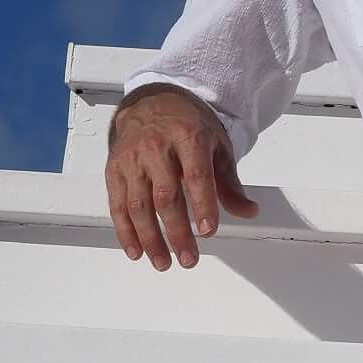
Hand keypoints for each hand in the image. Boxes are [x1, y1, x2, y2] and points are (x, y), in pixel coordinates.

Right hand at [105, 86, 259, 268]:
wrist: (150, 100)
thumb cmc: (186, 124)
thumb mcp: (216, 146)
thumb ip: (230, 183)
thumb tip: (248, 211)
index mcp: (188, 137)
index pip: (196, 175)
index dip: (203, 205)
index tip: (209, 231)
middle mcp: (156, 147)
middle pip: (166, 197)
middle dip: (177, 232)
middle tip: (189, 258)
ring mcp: (132, 159)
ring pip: (139, 205)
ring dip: (150, 239)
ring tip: (163, 262)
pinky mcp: (114, 169)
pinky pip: (117, 205)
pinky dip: (126, 232)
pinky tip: (137, 251)